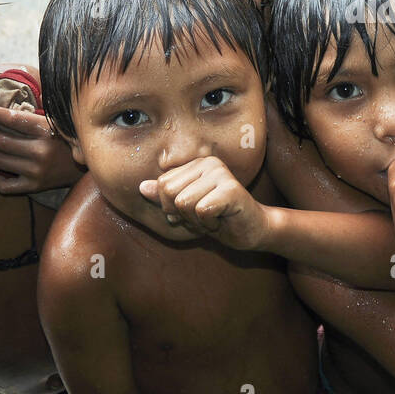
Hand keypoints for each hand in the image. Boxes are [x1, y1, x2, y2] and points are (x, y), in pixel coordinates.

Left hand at [0, 106, 83, 193]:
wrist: (84, 168)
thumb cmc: (65, 140)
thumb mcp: (53, 123)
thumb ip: (30, 115)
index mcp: (47, 131)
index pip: (12, 118)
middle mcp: (41, 151)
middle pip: (0, 140)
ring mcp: (37, 171)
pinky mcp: (33, 187)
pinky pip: (2, 184)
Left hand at [139, 155, 267, 249]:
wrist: (252, 231)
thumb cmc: (219, 219)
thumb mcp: (186, 210)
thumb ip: (164, 198)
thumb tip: (142, 187)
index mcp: (197, 163)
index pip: (162, 184)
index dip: (171, 207)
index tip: (193, 211)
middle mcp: (209, 162)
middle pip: (169, 191)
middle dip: (182, 214)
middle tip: (204, 216)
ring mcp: (221, 174)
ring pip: (183, 203)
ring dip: (196, 221)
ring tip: (214, 218)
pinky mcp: (231, 189)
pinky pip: (201, 211)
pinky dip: (209, 224)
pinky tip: (223, 220)